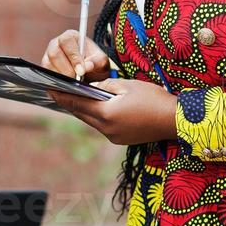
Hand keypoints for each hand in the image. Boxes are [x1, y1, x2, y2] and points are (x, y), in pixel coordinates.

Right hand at [41, 30, 112, 81]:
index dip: (73, 57)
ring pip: (48, 65)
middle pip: (54, 54)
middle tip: (77, 80)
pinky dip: (56, 81)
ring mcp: (48, 56)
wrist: (89, 73)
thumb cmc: (94, 63)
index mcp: (70, 37)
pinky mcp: (45, 68)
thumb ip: (97, 62)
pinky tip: (66, 85)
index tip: (81, 71)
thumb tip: (87, 66)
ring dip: (61, 76)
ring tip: (73, 83)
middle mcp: (56, 44)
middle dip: (66, 70)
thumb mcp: (101, 61)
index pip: (67, 42)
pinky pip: (46, 75)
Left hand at [47, 78, 177, 145]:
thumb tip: (91, 86)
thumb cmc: (153, 99)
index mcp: (106, 114)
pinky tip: (97, 107)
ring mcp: (113, 137)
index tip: (49, 89)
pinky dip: (97, 116)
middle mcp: (106, 129)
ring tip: (76, 97)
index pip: (77, 104)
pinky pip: (102, 126)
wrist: (176, 120)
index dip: (62, 96)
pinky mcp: (120, 140)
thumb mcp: (127, 85)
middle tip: (59, 91)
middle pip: (82, 114)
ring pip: (91, 121)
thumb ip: (105, 85)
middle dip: (71, 103)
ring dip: (85, 110)